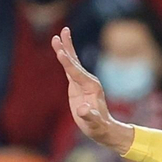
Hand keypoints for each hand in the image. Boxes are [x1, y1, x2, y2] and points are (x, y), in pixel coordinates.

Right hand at [52, 26, 132, 153]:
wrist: (102, 128)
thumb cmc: (98, 127)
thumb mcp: (94, 123)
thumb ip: (89, 116)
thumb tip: (82, 110)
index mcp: (91, 86)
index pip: (76, 72)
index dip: (67, 63)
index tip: (60, 52)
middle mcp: (88, 80)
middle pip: (74, 61)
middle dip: (67, 48)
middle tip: (61, 33)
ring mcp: (82, 81)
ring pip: (72, 62)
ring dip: (66, 48)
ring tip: (59, 35)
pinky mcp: (77, 85)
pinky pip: (69, 69)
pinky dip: (65, 59)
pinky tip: (60, 50)